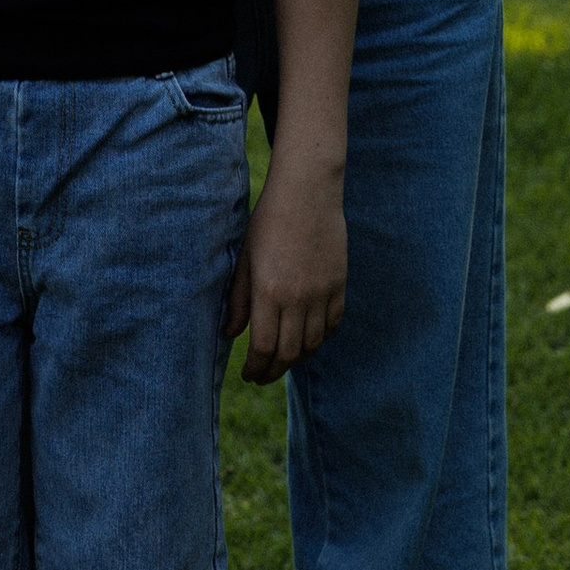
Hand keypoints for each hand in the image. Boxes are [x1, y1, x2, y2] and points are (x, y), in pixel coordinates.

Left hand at [225, 165, 347, 383]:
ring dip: (297, 359)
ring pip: (312, 343)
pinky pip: (333, 324)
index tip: (248, 374)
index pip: (263, 347)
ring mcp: (322, 293)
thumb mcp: (245, 258)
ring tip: (283, 361)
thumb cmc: (268, 222)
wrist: (307, 193)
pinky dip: (320, 339)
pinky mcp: (339, 285)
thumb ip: (238, 299)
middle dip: (273, 371)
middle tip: (262, 376)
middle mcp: (297, 298)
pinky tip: (308, 341)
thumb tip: (230, 334)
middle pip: (289, 353)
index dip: (255, 367)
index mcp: (268, 291)